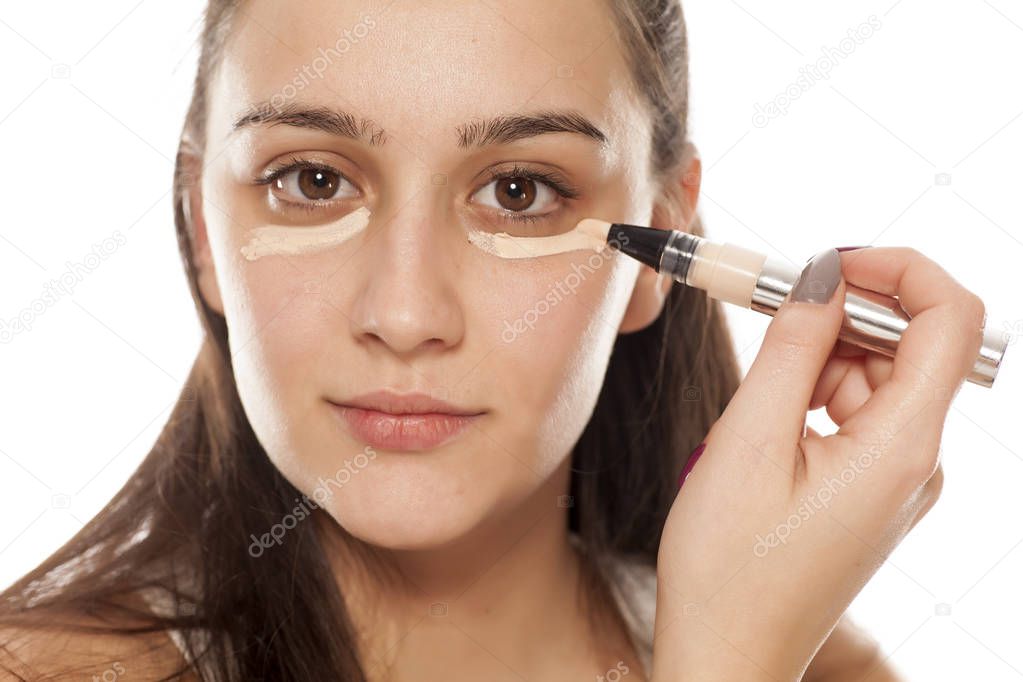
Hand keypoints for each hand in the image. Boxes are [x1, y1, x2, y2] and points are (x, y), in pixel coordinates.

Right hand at [650, 247, 985, 680]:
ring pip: (877, 375)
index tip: (832, 262)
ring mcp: (898, 478)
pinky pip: (859, 413)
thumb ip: (791, 348)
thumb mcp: (747, 442)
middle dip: (841, 316)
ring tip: (755, 402)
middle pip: (909, 344)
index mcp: (901, 448)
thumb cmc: (729, 564)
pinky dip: (815, 396)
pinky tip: (769, 426)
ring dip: (819, 361)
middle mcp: (918, 461)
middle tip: (768, 316)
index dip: (900, 269)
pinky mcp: (872, 488)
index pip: (952, 320)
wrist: (727, 651)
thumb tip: (824, 276)